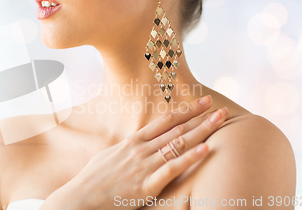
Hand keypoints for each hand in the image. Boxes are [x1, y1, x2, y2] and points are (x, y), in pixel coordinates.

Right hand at [63, 95, 229, 209]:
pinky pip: (172, 168)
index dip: (185, 110)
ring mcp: (144, 166)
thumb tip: (135, 143)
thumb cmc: (93, 179)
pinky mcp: (147, 185)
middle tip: (219, 107)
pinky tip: (205, 149)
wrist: (82, 198)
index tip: (201, 102)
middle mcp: (141, 150)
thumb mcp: (109, 156)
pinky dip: (189, 158)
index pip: (164, 121)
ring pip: (178, 144)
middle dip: (199, 117)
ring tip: (220, 121)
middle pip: (176, 129)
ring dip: (202, 131)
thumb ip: (126, 149)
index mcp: (132, 142)